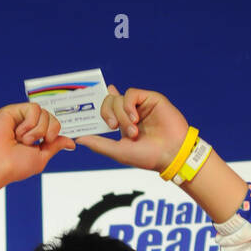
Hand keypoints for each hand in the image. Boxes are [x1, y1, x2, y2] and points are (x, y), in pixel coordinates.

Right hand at [0, 102, 76, 184]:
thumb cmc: (15, 165)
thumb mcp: (42, 157)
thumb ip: (55, 146)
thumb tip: (71, 142)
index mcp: (35, 137)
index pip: (54, 126)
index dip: (55, 132)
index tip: (47, 142)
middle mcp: (28, 126)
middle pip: (51, 117)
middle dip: (47, 132)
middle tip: (33, 143)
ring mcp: (21, 117)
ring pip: (44, 112)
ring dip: (37, 130)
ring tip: (22, 140)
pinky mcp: (13, 110)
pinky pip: (34, 108)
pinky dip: (30, 123)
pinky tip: (18, 132)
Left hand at [75, 86, 189, 172]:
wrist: (171, 154)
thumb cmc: (147, 157)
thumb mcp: (118, 152)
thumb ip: (99, 144)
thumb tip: (79, 139)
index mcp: (123, 125)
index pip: (105, 109)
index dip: (96, 107)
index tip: (87, 111)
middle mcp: (130, 113)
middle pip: (108, 102)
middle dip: (107, 114)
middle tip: (114, 127)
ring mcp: (140, 105)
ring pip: (118, 98)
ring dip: (121, 114)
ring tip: (133, 130)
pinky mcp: (150, 98)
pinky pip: (131, 93)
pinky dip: (128, 105)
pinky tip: (135, 118)